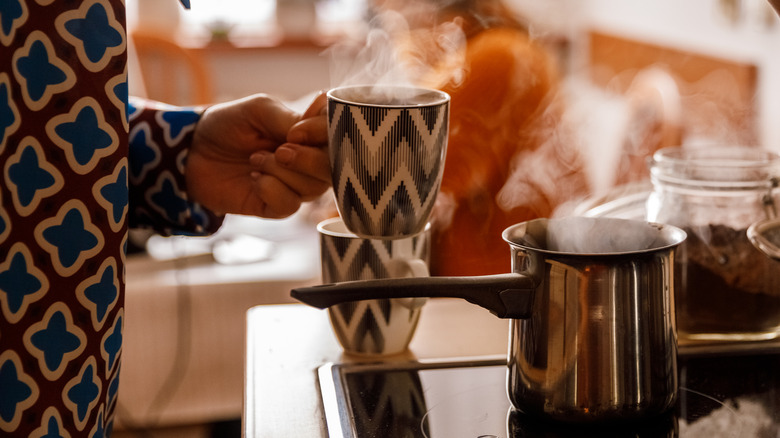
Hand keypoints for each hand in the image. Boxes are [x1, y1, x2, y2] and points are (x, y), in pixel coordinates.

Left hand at [187, 92, 329, 217]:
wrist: (192, 151)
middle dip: (307, 160)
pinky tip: (253, 179)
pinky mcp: (277, 206)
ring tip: (255, 160)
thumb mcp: (259, 110)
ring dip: (281, 172)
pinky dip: (270, 189)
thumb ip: (290, 118)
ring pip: (313, 188)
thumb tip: (314, 132)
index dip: (324, 135)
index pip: (338, 136)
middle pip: (333, 168)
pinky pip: (290, 205)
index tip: (296, 131)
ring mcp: (295, 186)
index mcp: (311, 134)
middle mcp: (309, 161)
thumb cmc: (228, 125)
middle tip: (279, 150)